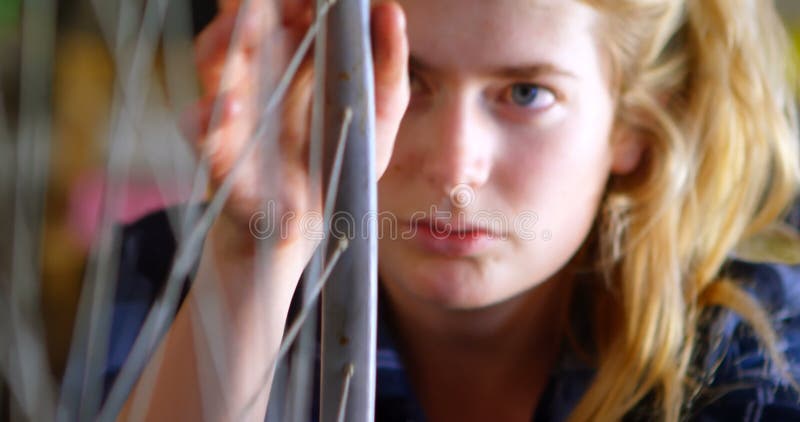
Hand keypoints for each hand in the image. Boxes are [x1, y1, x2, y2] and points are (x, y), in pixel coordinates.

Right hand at [180, 0, 409, 254]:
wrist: (300, 237)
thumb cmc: (336, 171)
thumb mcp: (376, 123)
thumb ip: (386, 72)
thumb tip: (388, 8)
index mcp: (297, 66)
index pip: (287, 13)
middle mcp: (262, 79)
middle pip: (246, 27)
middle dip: (255, 9)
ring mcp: (234, 114)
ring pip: (214, 63)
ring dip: (224, 41)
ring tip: (245, 23)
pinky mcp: (218, 156)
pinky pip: (200, 130)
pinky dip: (206, 118)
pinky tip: (227, 106)